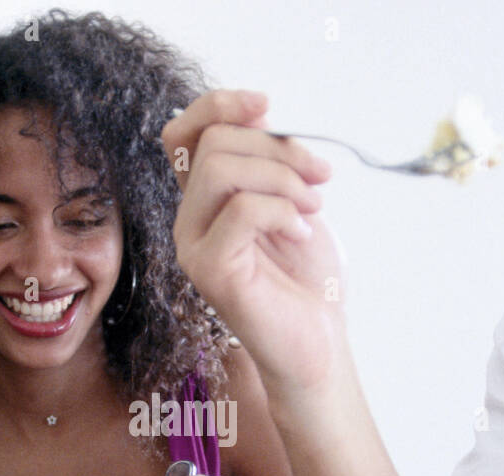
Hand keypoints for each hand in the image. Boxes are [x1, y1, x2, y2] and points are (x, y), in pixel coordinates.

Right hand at [162, 90, 346, 394]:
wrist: (318, 341)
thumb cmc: (306, 278)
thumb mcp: (294, 200)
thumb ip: (269, 162)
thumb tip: (259, 115)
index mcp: (205, 200)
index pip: (183, 133)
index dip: (219, 106)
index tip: (267, 107)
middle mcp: (190, 221)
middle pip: (214, 144)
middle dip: (278, 149)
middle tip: (320, 179)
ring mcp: (194, 246)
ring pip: (220, 170)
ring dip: (282, 178)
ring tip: (312, 208)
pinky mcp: (210, 271)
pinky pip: (241, 211)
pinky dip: (283, 212)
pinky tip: (301, 235)